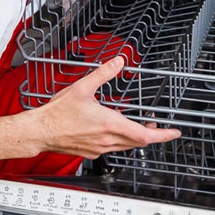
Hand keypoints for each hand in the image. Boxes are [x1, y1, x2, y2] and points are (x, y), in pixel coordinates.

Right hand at [32, 56, 181, 158]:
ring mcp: (99, 148)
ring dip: (135, 137)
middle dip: (150, 134)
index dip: (163, 135)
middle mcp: (107, 140)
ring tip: (137, 125)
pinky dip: (119, 140)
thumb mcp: (83, 87)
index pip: (144, 135)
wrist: (40, 131)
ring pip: (126, 146)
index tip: (173, 132)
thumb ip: (103, 73)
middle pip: (138, 142)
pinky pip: (112, 148)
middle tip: (155, 125)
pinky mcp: (91, 152)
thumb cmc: (57, 114)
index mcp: (109, 124)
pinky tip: (112, 129)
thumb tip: (118, 62)